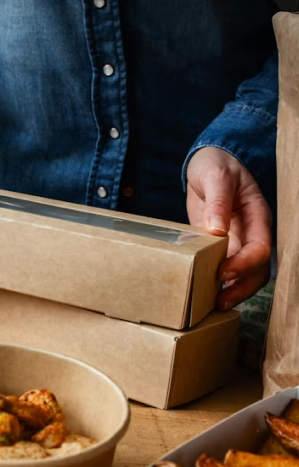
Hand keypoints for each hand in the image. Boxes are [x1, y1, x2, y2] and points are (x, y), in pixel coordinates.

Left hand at [186, 147, 271, 309]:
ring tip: (212, 304)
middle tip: (219, 300)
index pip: (261, 248)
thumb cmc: (215, 164)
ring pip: (245, 274)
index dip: (244, 264)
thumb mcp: (215, 175)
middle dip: (242, 288)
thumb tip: (217, 229)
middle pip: (258, 269)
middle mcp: (251, 232)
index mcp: (257, 215)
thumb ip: (218, 200)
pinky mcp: (219, 246)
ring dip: (233, 291)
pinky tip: (204, 293)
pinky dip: (218, 283)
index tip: (222, 272)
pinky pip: (225, 268)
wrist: (208, 162)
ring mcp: (237, 241)